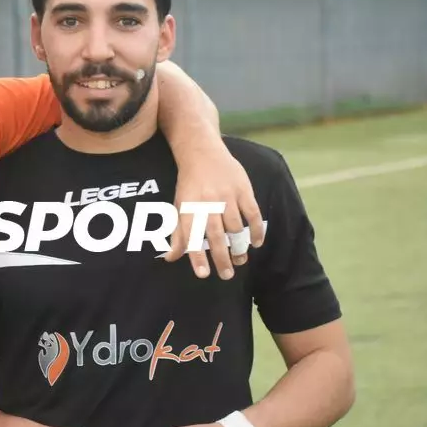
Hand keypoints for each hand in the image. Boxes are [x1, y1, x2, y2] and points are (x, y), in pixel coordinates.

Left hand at [167, 141, 264, 279]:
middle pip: (216, 235)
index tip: (204, 275)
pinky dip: (256, 230)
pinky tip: (256, 243)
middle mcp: (207, 202)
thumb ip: (178, 233)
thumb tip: (170, 259)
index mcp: (188, 207)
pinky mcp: (243, 189)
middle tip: (227, 275)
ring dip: (239, 246)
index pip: (192, 236)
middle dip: (222, 257)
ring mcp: (227, 195)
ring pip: (236, 227)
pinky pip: (253, 213)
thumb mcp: (179, 206)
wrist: (201, 151)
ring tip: (240, 260)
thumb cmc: (189, 184)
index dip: (197, 257)